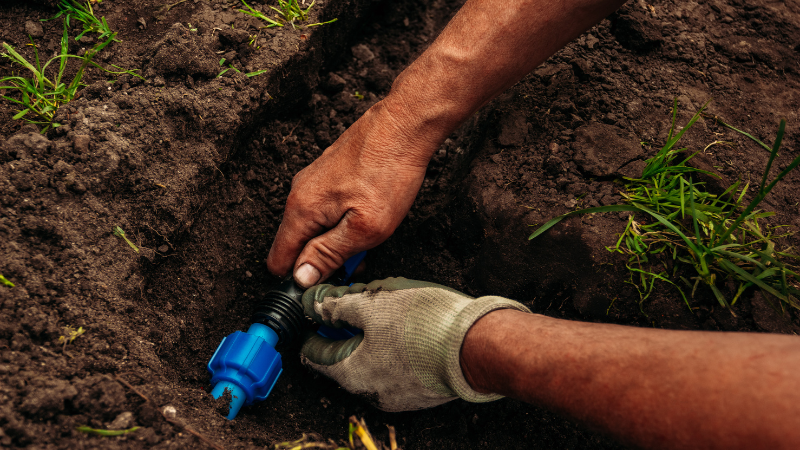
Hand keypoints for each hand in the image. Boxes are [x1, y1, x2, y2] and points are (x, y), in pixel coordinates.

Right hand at [266, 98, 438, 287]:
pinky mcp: (329, 173)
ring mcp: (313, 181)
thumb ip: (329, 254)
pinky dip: (343, 220)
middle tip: (359, 262)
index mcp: (301, 210)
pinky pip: (326, 209)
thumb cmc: (388, 173)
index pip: (279, 260)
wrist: (404, 125)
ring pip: (315, 226)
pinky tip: (369, 216)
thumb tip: (301, 278)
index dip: (300, 279)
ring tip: (369, 238)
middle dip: (324, 260)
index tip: (326, 284)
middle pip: (298, 245)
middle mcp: (299, 194)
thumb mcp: (364, 228)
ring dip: (337, 240)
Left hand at [299, 277, 530, 411]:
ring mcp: (399, 394)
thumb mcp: (372, 304)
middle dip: (346, 328)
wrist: (477, 346)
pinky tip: (408, 325)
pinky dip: (395, 346)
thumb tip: (314, 303)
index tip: (315, 311)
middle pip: (344, 357)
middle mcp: (371, 392)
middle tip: (353, 301)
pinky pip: (398, 366)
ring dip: (372, 336)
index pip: (314, 354)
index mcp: (351, 373)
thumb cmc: (425, 326)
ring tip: (386, 308)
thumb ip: (338, 305)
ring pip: (373, 360)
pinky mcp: (422, 389)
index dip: (312, 328)